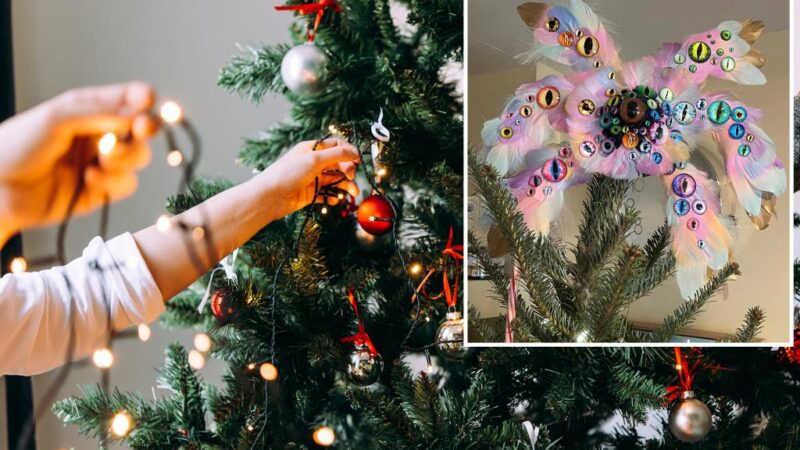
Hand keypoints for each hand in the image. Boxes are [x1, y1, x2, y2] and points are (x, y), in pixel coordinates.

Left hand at [0, 82, 158, 244]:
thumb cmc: (17, 146)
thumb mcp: (56, 118)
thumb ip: (99, 113)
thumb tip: (137, 116)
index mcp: (90, 108)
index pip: (129, 98)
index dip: (145, 99)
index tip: (149, 102)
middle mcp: (101, 133)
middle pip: (142, 129)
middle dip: (144, 129)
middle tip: (140, 130)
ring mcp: (103, 162)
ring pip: (139, 157)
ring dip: (125, 158)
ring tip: (101, 160)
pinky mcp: (103, 190)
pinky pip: (127, 184)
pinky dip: (112, 182)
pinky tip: (88, 179)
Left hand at [256, 138, 360, 221]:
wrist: (270, 197)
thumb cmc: (288, 173)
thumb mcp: (314, 159)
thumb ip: (337, 155)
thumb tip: (355, 151)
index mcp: (312, 149)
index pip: (335, 146)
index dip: (348, 151)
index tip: (358, 160)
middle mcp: (313, 163)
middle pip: (338, 164)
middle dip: (348, 170)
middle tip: (352, 178)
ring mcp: (312, 178)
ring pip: (335, 180)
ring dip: (345, 185)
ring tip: (353, 193)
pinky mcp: (310, 193)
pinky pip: (327, 194)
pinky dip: (333, 197)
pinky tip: (336, 200)